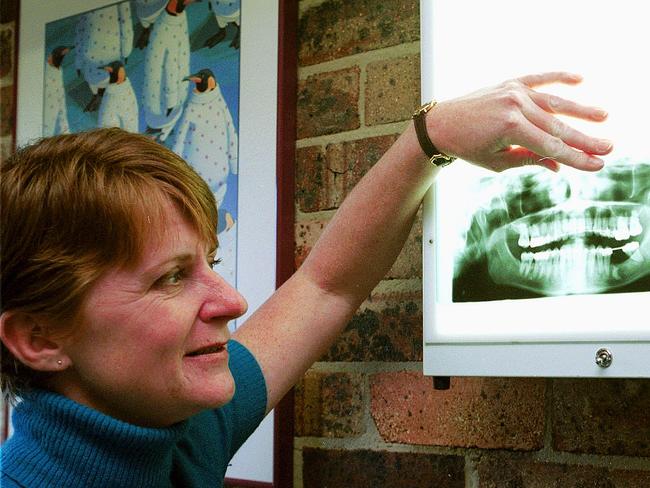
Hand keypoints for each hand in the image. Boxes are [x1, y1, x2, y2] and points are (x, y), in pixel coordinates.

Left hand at [429, 72, 612, 171]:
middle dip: (584, 139)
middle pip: (557, 127)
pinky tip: (579, 79)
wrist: (441, 125)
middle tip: (608, 147)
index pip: (552, 147)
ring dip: (579, 111)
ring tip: (602, 117)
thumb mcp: (497, 162)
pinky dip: (558, 78)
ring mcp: (513, 91)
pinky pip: (538, 78)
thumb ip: (528, 160)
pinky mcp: (509, 84)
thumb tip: (558, 165)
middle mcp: (515, 105)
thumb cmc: (467, 147)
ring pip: (554, 103)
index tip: (597, 164)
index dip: (576, 158)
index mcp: (511, 128)